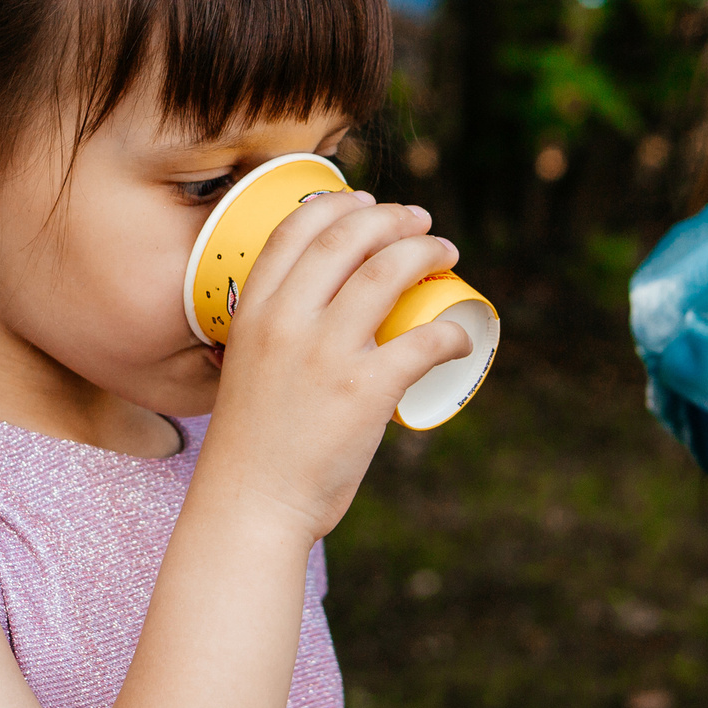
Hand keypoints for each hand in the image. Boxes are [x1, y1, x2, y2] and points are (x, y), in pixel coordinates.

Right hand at [199, 191, 471, 540]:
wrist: (250, 505)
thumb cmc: (251, 447)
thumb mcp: (247, 369)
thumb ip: (274, 340)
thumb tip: (319, 326)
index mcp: (253, 312)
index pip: (294, 231)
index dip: (336, 203)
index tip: (365, 202)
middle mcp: (287, 321)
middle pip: (348, 238)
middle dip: (393, 218)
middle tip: (420, 222)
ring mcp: (326, 354)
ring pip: (387, 272)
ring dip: (425, 251)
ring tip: (445, 252)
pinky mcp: (365, 391)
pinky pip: (424, 342)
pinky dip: (451, 332)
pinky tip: (461, 334)